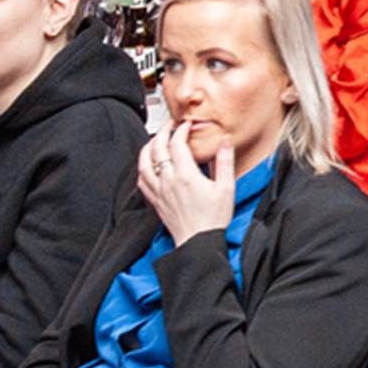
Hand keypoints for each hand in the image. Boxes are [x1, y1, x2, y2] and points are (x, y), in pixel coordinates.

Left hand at [136, 121, 237, 245]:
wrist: (198, 242)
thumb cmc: (213, 218)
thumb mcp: (226, 188)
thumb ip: (225, 162)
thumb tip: (225, 142)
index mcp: (186, 176)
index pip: (177, 144)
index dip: (181, 130)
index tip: (187, 125)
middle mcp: (168, 181)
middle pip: (157, 148)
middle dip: (163, 132)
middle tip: (171, 126)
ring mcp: (159, 191)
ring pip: (144, 162)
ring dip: (148, 147)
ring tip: (156, 139)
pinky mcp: (155, 200)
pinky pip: (141, 179)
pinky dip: (142, 166)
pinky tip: (148, 163)